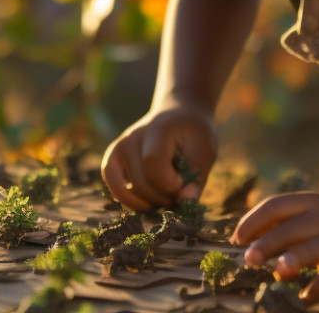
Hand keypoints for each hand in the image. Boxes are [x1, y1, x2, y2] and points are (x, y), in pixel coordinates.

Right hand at [100, 105, 216, 210]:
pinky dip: (130, 201)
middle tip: (179, 191)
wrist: (178, 116)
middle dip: (164, 197)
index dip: (170, 184)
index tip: (185, 183)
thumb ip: (197, 176)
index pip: (153, 164)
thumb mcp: (205, 150)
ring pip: (126, 191)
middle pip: (140, 183)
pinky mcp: (112, 159)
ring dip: (149, 202)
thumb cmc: (193, 134)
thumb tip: (186, 200)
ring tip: (165, 193)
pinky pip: (114, 188)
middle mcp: (132, 137)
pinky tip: (148, 199)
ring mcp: (119, 148)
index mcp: (157, 130)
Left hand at [232, 193, 318, 303]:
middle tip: (248, 259)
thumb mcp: (315, 220)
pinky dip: (318, 289)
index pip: (276, 205)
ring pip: (312, 249)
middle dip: (267, 243)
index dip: (253, 221)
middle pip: (290, 228)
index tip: (237, 239)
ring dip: (293, 260)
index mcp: (311, 202)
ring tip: (279, 272)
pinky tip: (305, 298)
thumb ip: (286, 229)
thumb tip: (249, 246)